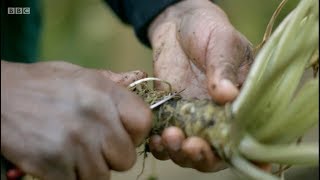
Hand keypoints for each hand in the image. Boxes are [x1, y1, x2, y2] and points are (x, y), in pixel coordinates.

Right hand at [1, 61, 151, 179]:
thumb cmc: (42, 85)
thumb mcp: (80, 74)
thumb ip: (111, 83)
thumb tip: (140, 80)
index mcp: (104, 92)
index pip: (144, 122)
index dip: (136, 133)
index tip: (124, 134)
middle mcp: (94, 116)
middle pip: (126, 157)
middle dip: (111, 156)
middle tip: (94, 146)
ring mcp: (74, 141)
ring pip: (102, 175)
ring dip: (89, 169)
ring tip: (72, 152)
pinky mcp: (53, 163)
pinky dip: (70, 178)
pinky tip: (59, 161)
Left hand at [147, 0, 253, 171]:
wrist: (178, 26)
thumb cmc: (209, 30)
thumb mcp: (222, 44)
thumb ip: (223, 69)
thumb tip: (227, 95)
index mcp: (240, 102)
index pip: (245, 134)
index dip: (244, 152)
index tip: (241, 157)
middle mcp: (217, 116)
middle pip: (215, 151)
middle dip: (203, 156)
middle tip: (191, 145)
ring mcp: (193, 117)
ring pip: (189, 150)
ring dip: (179, 153)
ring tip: (168, 138)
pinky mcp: (170, 114)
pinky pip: (166, 137)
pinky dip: (160, 144)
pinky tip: (154, 138)